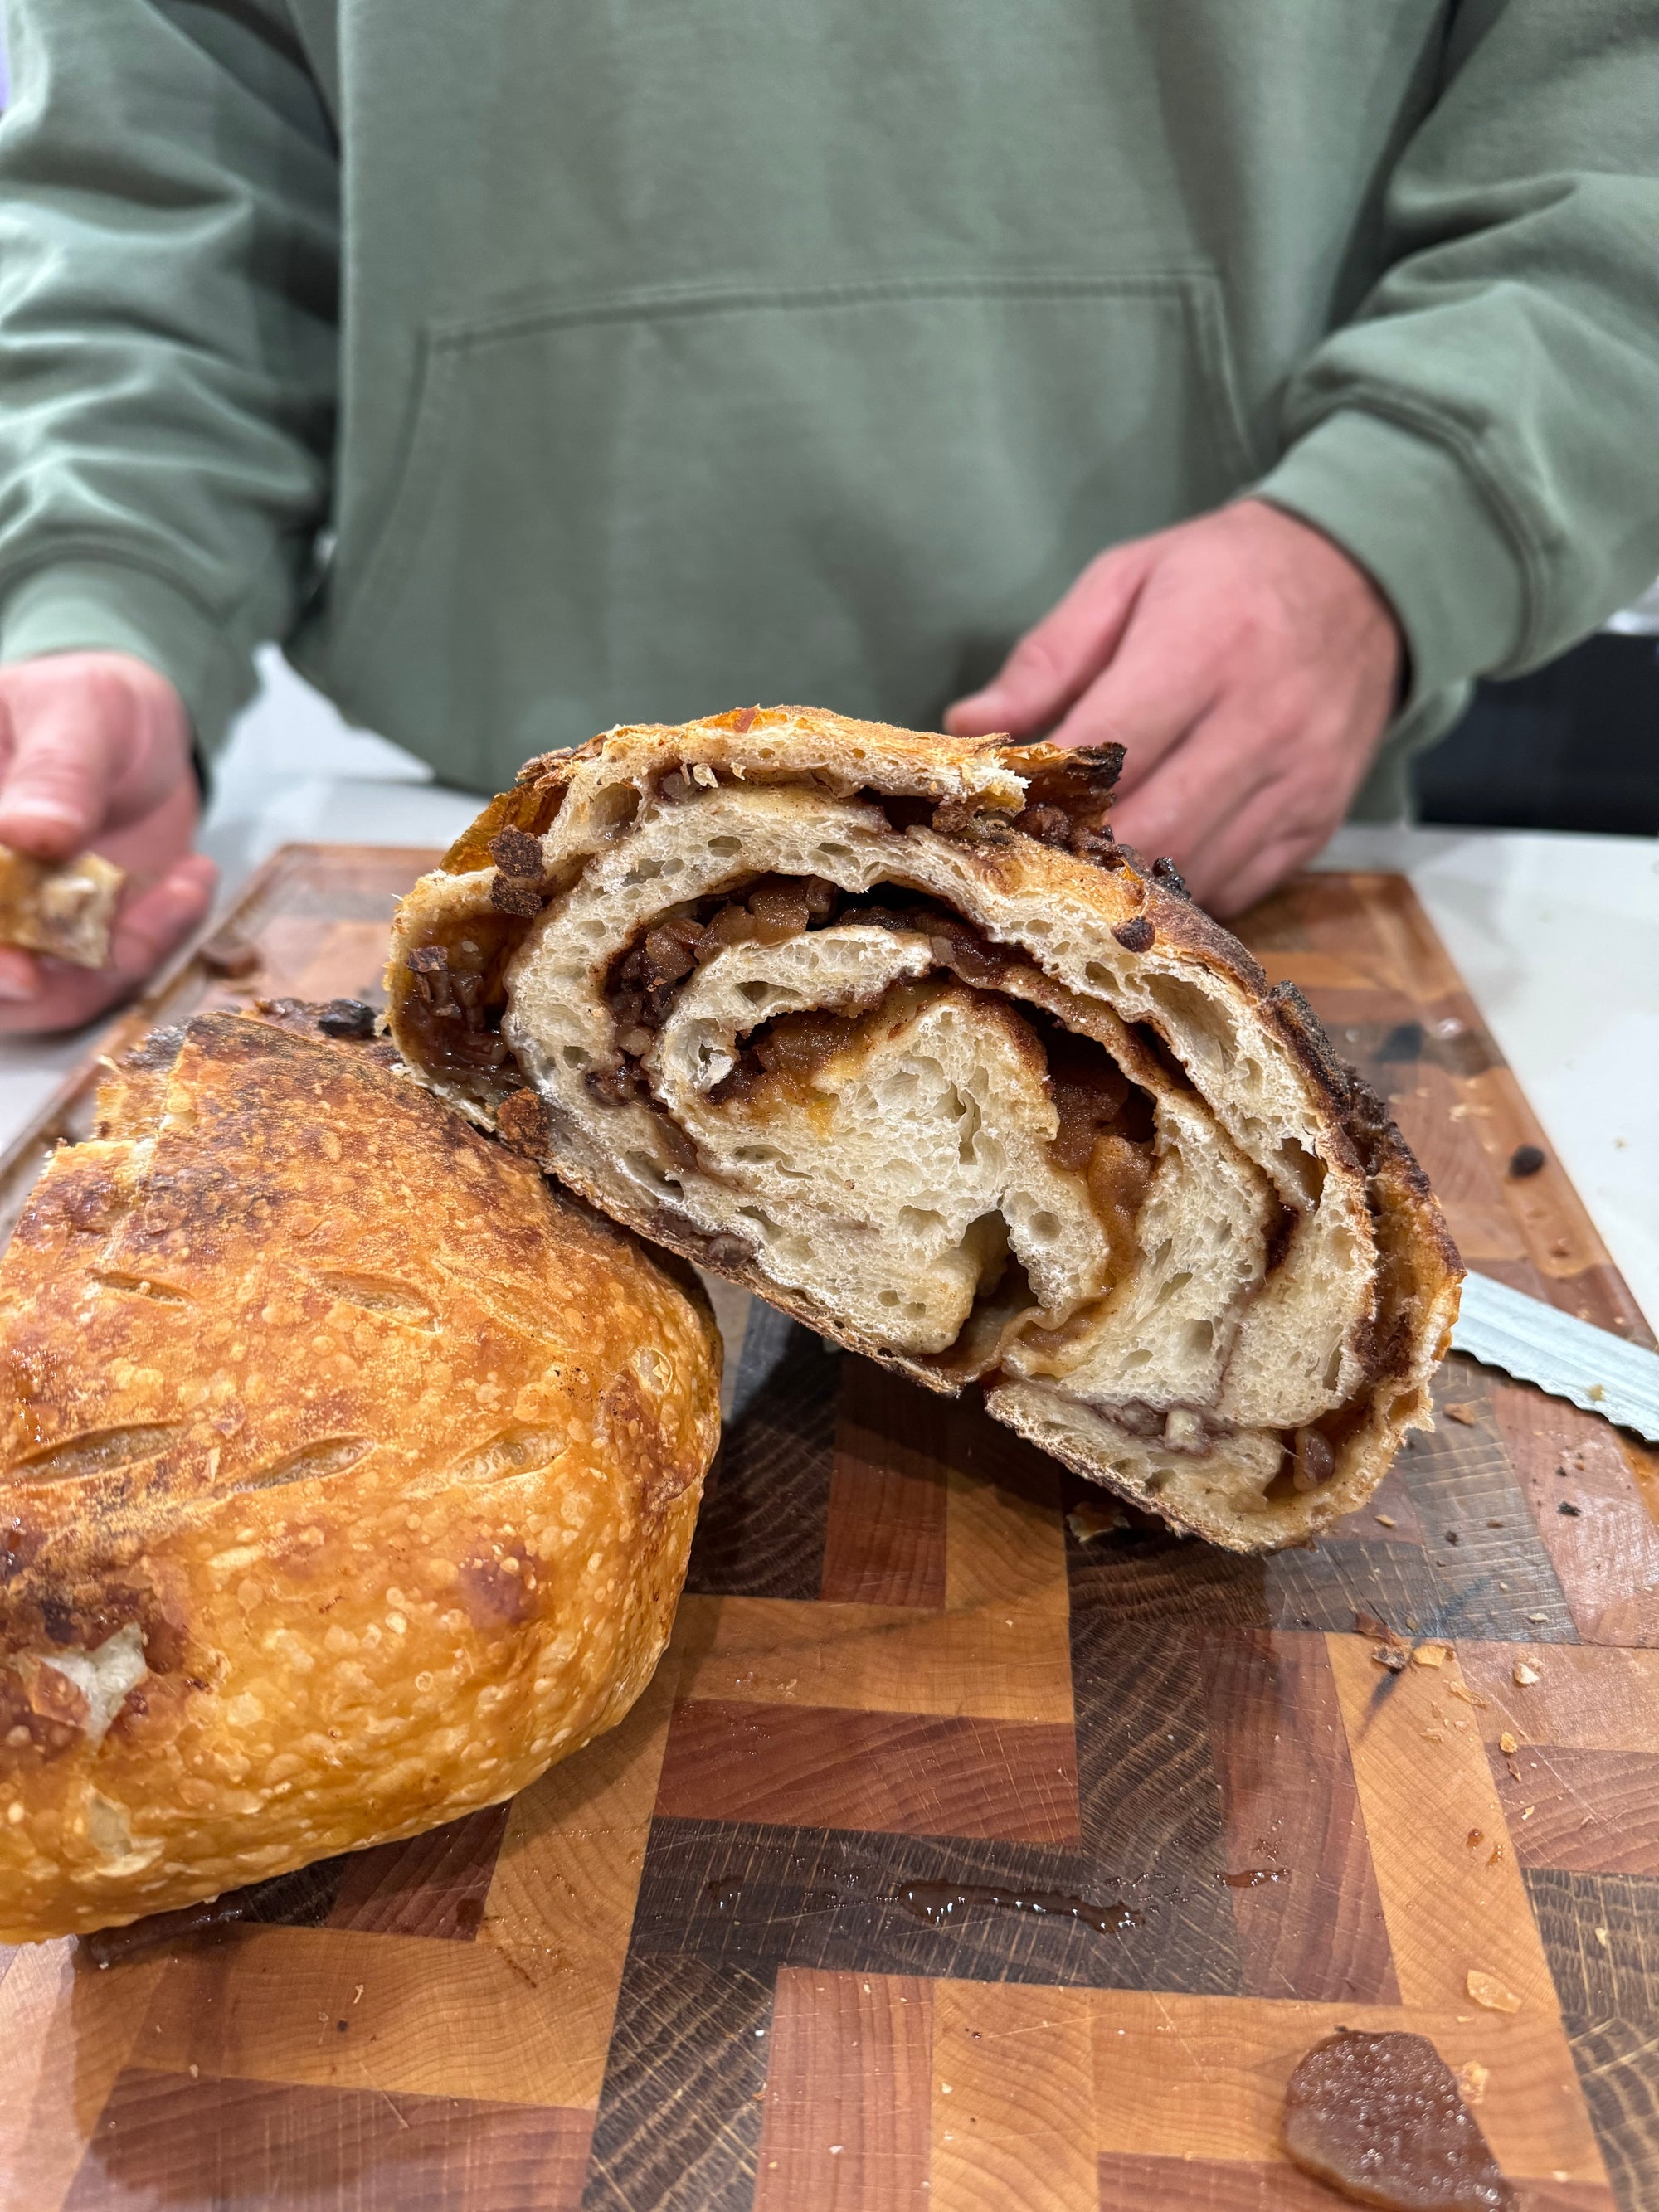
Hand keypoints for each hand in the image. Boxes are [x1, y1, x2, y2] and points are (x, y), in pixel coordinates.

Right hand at [0, 652, 216, 1032]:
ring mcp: (22, 923)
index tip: (23, 971)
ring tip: (186, 881)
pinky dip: (153, 943)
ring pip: (46, 992)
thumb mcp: (77, 711)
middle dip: (46, 983)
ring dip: (121, 957)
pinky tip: (191, 879)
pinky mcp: (77, 944)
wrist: (139, 731)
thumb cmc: (89, 702)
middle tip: (122, 949)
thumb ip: (56, 772)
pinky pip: (105, 975)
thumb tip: (30, 836)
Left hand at [946, 500, 1402, 915]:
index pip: (1106, 750)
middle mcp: (1260, 720)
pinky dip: (1181, 889)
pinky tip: (1146, 868)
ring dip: (1125, 881)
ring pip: (1191, 869)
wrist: (1363, 582)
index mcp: (1203, 647)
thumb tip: (970, 727)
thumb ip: (1048, 656)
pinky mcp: (1317, 823)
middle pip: (1148, 826)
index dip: (1042, 791)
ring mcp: (1296, 781)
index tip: (995, 805)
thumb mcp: (1128, 578)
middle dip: (1077, 850)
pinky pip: (1236, 887)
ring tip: (1079, 865)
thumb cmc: (1225, 576)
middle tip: (1027, 850)